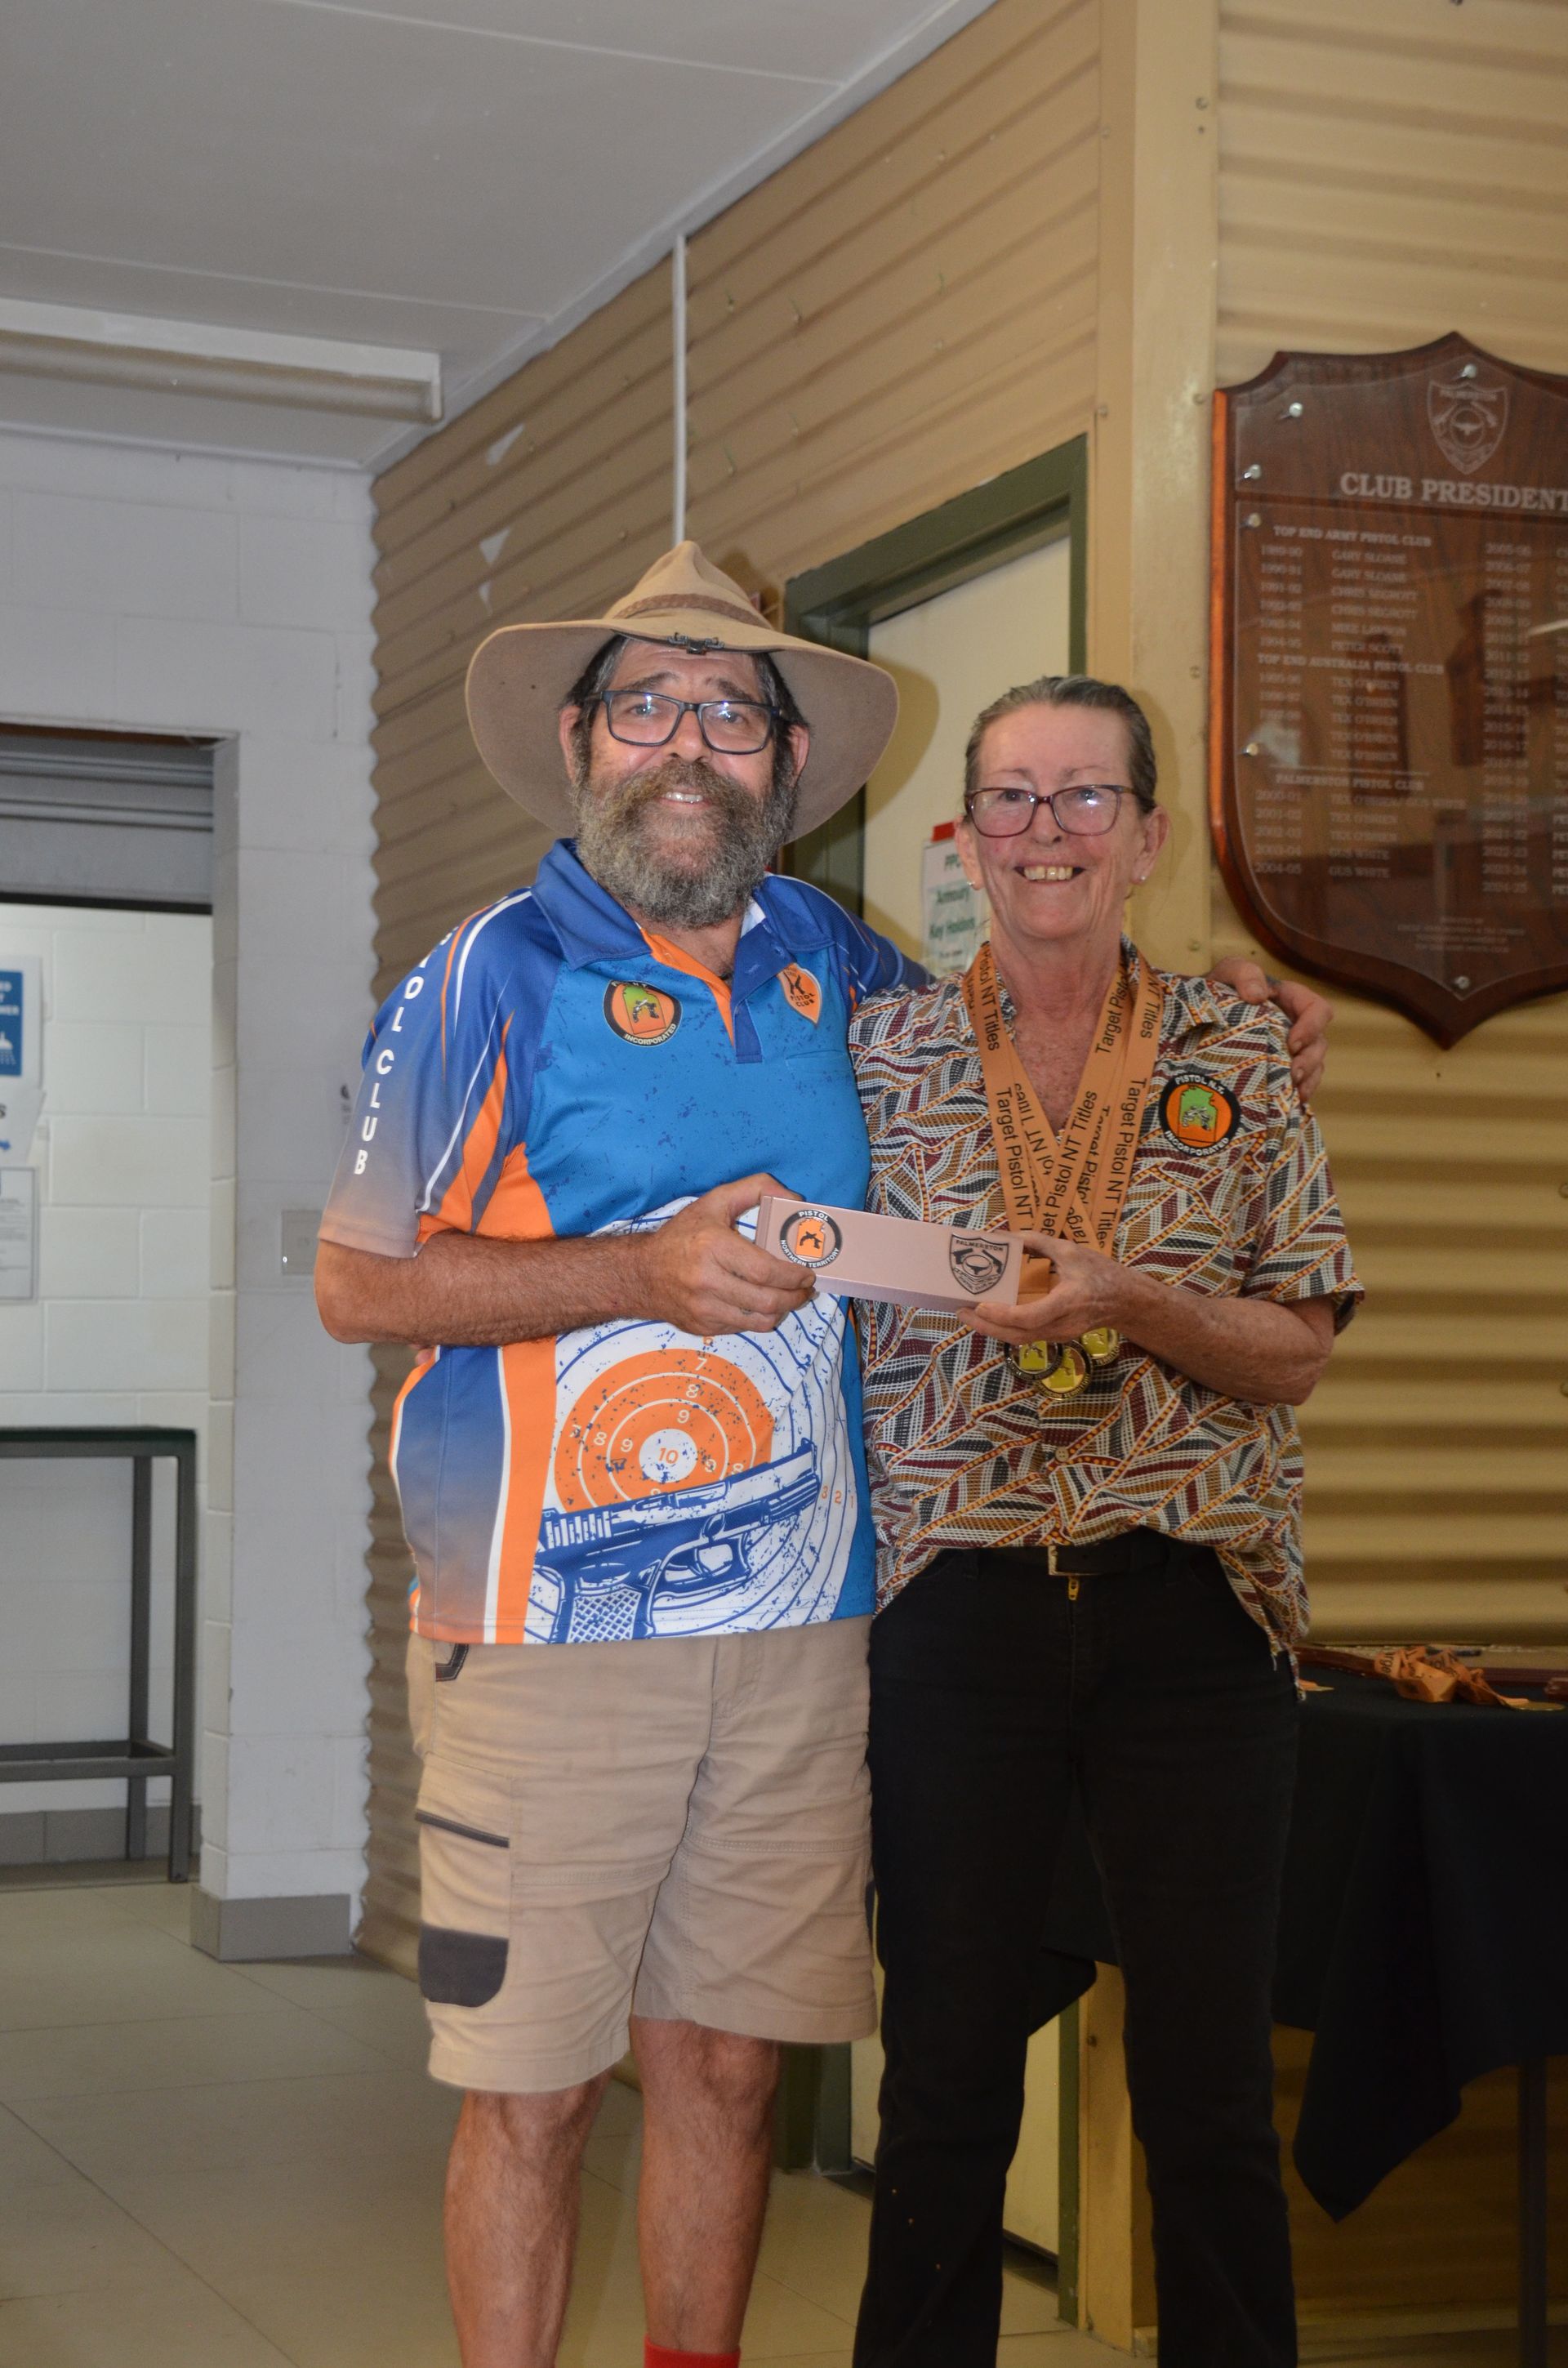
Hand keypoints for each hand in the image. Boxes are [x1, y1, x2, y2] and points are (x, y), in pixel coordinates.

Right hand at [634, 1174, 815, 1336]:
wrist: (641, 1273)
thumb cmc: (682, 1236)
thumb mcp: (715, 1201)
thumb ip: (756, 1189)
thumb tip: (794, 1198)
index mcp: (712, 1246)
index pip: (764, 1271)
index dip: (793, 1276)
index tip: (807, 1274)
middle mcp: (706, 1280)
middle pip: (766, 1301)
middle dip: (795, 1297)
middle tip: (806, 1289)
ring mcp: (703, 1308)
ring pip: (759, 1321)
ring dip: (783, 1312)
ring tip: (790, 1299)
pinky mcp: (702, 1326)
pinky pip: (743, 1328)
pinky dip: (759, 1318)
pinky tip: (762, 1304)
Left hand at [966, 1233, 1135, 1344]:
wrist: (1127, 1301)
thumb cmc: (1101, 1274)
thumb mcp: (1071, 1251)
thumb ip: (1037, 1242)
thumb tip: (1006, 1235)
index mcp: (1068, 1301)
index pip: (1031, 1317)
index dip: (1003, 1315)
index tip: (981, 1305)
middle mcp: (1063, 1324)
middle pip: (1018, 1335)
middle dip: (986, 1327)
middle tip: (960, 1312)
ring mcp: (1059, 1335)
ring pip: (1020, 1340)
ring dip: (992, 1330)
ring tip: (967, 1314)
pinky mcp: (1056, 1337)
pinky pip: (1026, 1337)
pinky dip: (1005, 1329)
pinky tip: (989, 1317)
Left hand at [1207, 956, 1332, 1099]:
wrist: (1196, 1015)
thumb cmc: (1219, 988)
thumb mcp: (1229, 972)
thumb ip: (1244, 973)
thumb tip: (1258, 996)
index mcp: (1291, 1000)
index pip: (1318, 1010)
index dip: (1312, 1026)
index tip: (1293, 1042)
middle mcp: (1295, 1026)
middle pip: (1319, 1044)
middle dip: (1310, 1060)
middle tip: (1292, 1073)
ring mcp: (1288, 1050)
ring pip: (1313, 1066)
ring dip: (1307, 1079)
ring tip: (1292, 1089)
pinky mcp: (1276, 1069)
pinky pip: (1298, 1083)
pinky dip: (1297, 1093)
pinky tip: (1291, 1102)